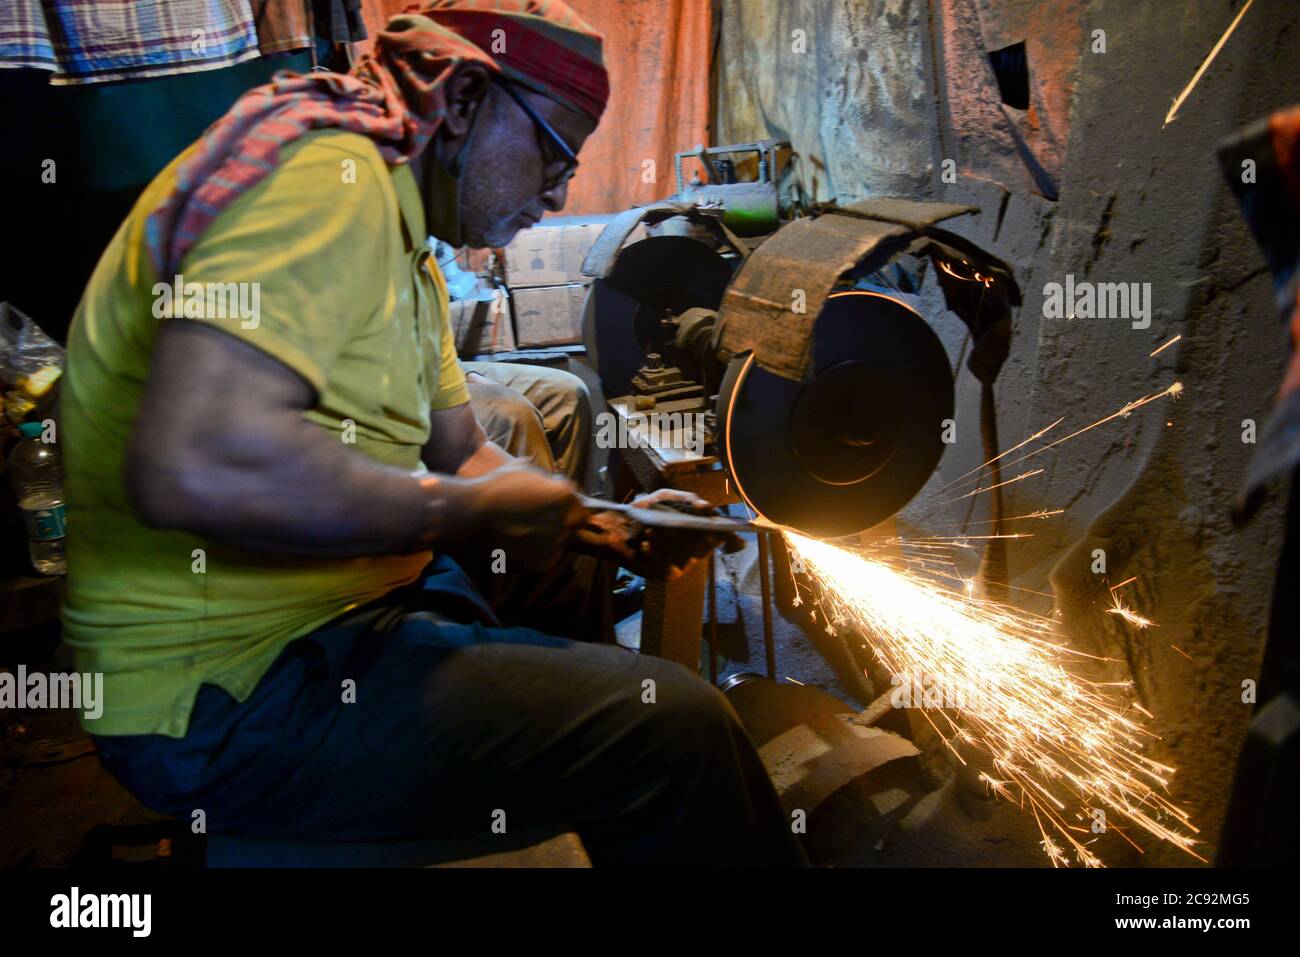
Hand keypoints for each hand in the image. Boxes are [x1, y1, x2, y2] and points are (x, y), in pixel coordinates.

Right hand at [451, 462, 584, 571]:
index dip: (566, 510)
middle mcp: (566, 523)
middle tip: (533, 522)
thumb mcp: (522, 469)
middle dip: (557, 525)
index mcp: (566, 497)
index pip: (580, 509)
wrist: (471, 516)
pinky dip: (532, 555)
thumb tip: (549, 479)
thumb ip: (542, 475)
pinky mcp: (541, 565)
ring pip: (556, 546)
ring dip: (545, 541)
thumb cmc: (495, 488)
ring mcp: (555, 546)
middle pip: (570, 528)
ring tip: (519, 533)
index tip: (550, 510)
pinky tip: (514, 544)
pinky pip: (542, 560)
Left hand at [574, 489, 740, 579]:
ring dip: (666, 543)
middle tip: (664, 524)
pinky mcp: (664, 574)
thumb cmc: (648, 511)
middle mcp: (694, 552)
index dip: (719, 534)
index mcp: (699, 534)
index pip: (719, 537)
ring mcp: (681, 565)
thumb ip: (688, 501)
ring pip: (682, 557)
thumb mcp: (667, 498)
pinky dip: (656, 555)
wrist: (619, 527)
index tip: (710, 527)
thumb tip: (708, 507)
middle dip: (682, 535)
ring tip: (650, 531)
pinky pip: (666, 568)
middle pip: (698, 547)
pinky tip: (646, 545)